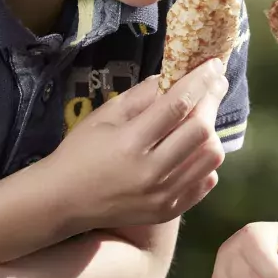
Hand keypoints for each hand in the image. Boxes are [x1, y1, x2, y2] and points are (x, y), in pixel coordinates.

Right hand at [46, 59, 228, 231]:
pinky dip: (206, 161)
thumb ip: (142, 95)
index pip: (177, 105)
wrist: (63, 201)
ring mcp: (162, 196)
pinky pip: (205, 182)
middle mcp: (150, 172)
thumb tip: (174, 75)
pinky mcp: (168, 211)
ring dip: (211, 132)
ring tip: (200, 119)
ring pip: (210, 157)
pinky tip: (193, 149)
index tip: (214, 65)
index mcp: (130, 142)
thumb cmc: (80, 152)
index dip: (200, 81)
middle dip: (211, 101)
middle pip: (200, 130)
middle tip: (213, 86)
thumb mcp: (105, 116)